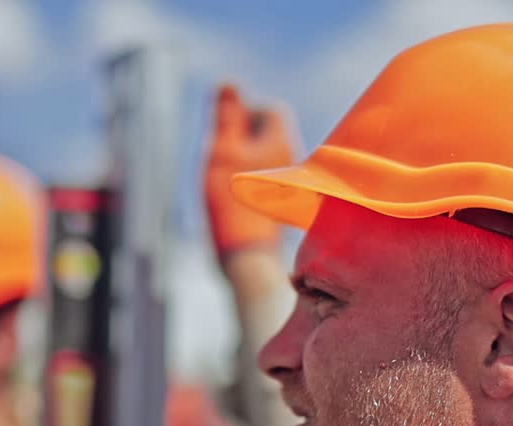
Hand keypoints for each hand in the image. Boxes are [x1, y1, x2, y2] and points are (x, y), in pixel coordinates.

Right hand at [204, 83, 296, 257]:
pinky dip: (246, 182)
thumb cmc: (231, 203)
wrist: (247, 256)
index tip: (225, 134)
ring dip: (242, 162)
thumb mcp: (221, 152)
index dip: (245, 114)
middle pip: (267, 134)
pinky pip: (263, 180)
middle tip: (221, 159)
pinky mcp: (280, 205)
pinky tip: (232, 202)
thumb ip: (226, 117)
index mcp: (280, 141)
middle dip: (241, 139)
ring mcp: (289, 184)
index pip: (269, 110)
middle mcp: (291, 159)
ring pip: (264, 159)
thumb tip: (228, 83)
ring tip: (224, 182)